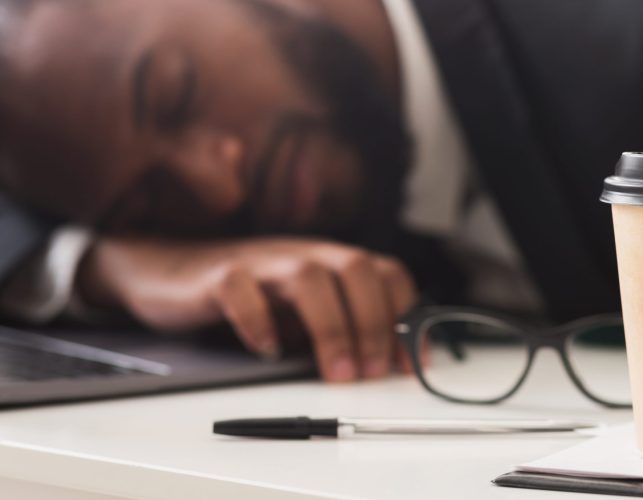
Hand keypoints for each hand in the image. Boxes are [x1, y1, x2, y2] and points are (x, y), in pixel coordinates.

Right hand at [79, 236, 416, 381]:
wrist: (169, 271)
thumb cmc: (247, 296)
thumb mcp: (305, 312)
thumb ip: (342, 327)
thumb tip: (387, 364)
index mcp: (330, 261)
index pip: (385, 273)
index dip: (404, 316)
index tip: (408, 363)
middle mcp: (302, 254)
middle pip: (356, 269)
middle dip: (374, 323)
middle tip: (372, 373)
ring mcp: (261, 260)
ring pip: (308, 276)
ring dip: (331, 327)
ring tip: (337, 373)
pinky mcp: (218, 275)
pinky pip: (241, 289)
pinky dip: (258, 321)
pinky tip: (268, 351)